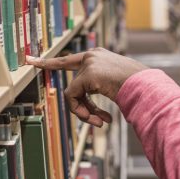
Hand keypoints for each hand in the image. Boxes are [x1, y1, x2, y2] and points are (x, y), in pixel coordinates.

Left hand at [26, 48, 148, 126]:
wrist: (148, 88)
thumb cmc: (138, 88)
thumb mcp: (116, 84)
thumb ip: (100, 88)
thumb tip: (89, 105)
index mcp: (99, 56)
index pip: (70, 59)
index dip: (50, 62)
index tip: (31, 60)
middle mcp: (92, 56)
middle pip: (69, 77)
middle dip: (75, 99)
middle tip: (67, 94)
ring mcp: (89, 64)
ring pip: (72, 92)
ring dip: (85, 112)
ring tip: (101, 122)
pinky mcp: (88, 75)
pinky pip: (74, 98)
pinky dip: (83, 111)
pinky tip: (100, 119)